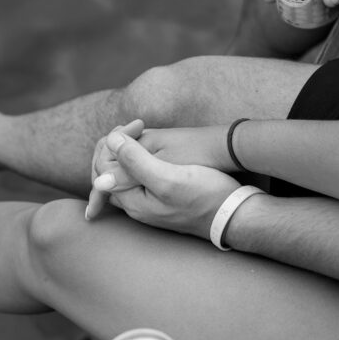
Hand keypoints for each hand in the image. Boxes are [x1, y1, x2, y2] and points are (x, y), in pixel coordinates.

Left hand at [88, 131, 239, 237]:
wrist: (234, 214)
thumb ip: (135, 162)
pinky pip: (140, 176)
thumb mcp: (168, 177)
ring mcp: (149, 203)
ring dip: (129, 150)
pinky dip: (139, 158)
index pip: (103, 168)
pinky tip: (149, 147)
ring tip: (141, 130)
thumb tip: (110, 143)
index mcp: (131, 201)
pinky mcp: (163, 199)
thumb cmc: (204, 196)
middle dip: (117, 145)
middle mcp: (136, 205)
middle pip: (110, 171)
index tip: (138, 125)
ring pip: (126, 173)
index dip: (115, 142)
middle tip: (137, 126)